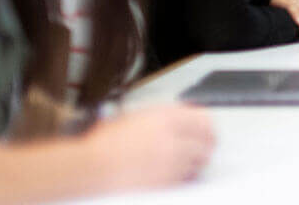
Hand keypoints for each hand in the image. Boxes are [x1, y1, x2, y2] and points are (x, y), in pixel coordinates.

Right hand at [84, 105, 214, 189]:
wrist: (90, 168)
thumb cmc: (102, 145)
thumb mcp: (133, 117)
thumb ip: (159, 117)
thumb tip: (179, 120)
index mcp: (165, 117)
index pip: (202, 118)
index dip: (207, 126)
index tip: (208, 131)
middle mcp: (172, 136)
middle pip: (207, 141)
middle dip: (206, 145)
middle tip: (204, 149)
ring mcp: (171, 160)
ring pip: (199, 161)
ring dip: (197, 162)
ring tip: (189, 163)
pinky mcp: (167, 181)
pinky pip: (186, 178)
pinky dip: (185, 177)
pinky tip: (177, 176)